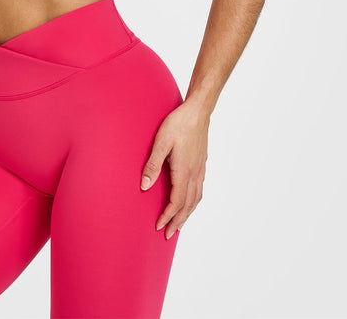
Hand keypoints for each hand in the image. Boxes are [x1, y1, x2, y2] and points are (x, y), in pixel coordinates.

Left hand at [140, 99, 208, 238]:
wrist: (197, 111)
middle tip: (169, 234)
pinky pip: (199, 189)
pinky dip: (194, 201)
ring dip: (187, 214)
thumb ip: (152, 165)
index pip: (176, 202)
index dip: (168, 216)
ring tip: (179, 223)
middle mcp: (195, 174)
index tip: (159, 226)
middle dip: (178, 221)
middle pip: (188, 205)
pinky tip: (189, 200)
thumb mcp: (161, 143)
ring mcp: (200, 169)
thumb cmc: (178, 124)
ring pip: (196, 199)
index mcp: (184, 171)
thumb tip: (144, 186)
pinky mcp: (202, 163)